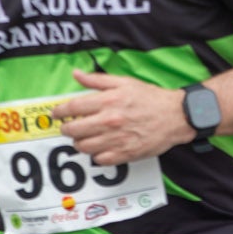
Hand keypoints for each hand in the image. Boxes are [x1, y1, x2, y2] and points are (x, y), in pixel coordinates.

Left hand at [59, 70, 193, 166]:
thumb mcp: (124, 82)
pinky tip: (99, 147)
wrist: (175, 116)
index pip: (73, 107)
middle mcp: (109, 121)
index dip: (60, 111)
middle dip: (67, 129)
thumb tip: (77, 74)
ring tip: (84, 138)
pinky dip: (95, 155)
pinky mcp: (125, 154)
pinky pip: (100, 159)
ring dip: (79, 143)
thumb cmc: (150, 98)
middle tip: (69, 128)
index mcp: (107, 101)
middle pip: (74, 130)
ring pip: (84, 147)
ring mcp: (116, 139)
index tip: (57, 114)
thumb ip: (97, 79)